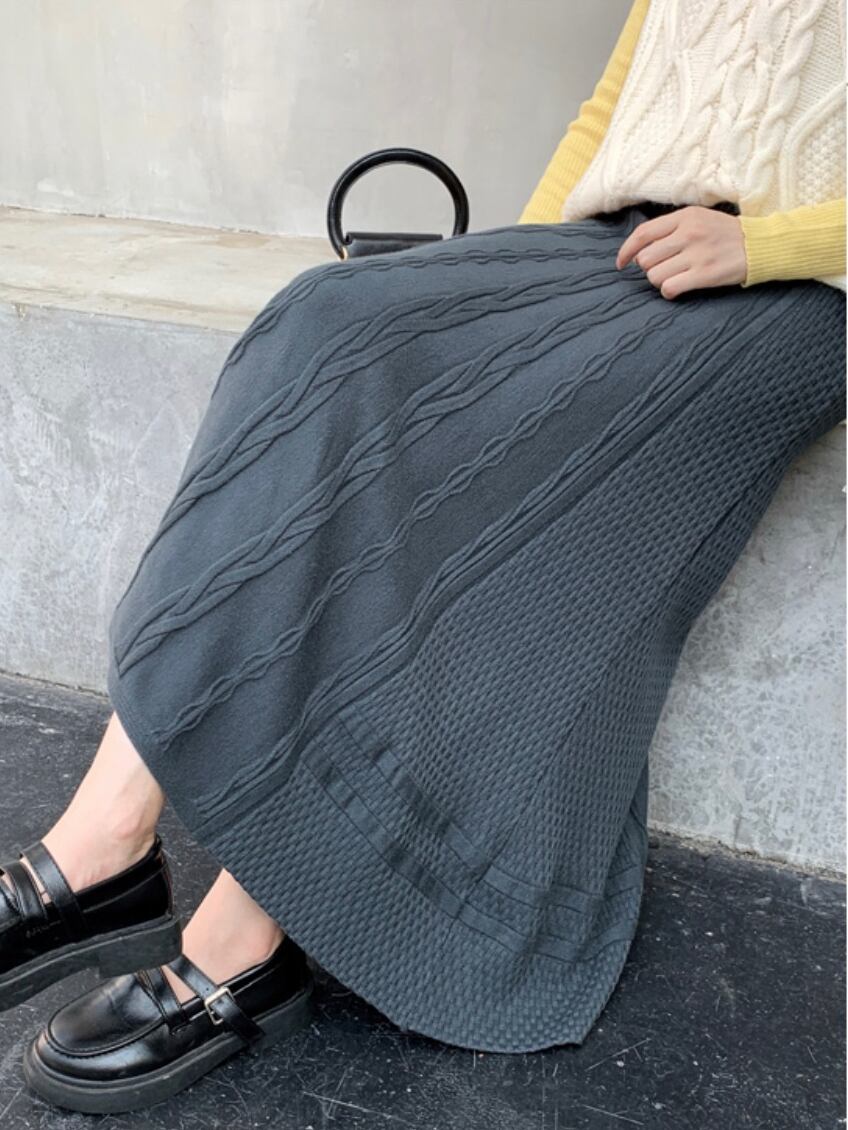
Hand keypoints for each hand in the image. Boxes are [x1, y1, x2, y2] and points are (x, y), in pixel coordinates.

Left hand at [616, 205, 747, 298]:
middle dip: (648, 268)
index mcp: (685, 217)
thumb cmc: (724, 234)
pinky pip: (670, 288)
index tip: (621, 263)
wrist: (759, 244)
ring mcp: (697, 254)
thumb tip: (638, 249)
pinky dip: (668, 292)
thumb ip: (670, 228)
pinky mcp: (705, 274)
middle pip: (645, 258)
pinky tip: (677, 289)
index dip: (626, 251)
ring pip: (654, 275)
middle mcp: (689, 233)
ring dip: (659, 281)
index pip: (643, 234)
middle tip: (663, 268)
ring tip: (674, 277)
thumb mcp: (698, 218)